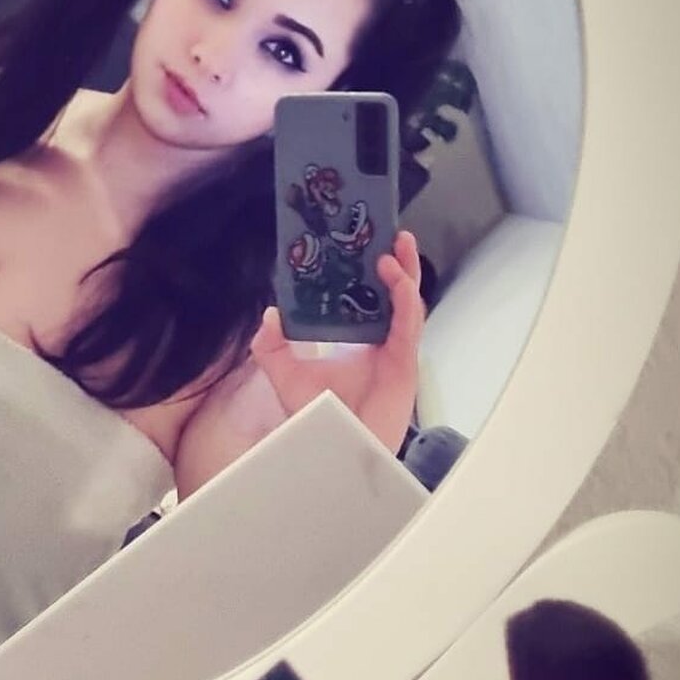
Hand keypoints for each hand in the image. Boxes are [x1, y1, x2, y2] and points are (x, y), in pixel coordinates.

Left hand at [250, 231, 423, 453]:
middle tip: (390, 230)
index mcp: (358, 336)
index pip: (368, 294)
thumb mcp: (285, 375)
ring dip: (404, 272)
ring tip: (394, 246)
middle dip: (397, 260)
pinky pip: (410, 325)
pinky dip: (406, 301)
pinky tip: (398, 281)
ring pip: (408, 302)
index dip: (367, 267)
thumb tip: (269, 314)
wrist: (335, 448)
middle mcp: (380, 338)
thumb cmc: (318, 416)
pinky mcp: (404, 363)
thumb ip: (271, 346)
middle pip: (395, 291)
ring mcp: (396, 349)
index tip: (360, 239)